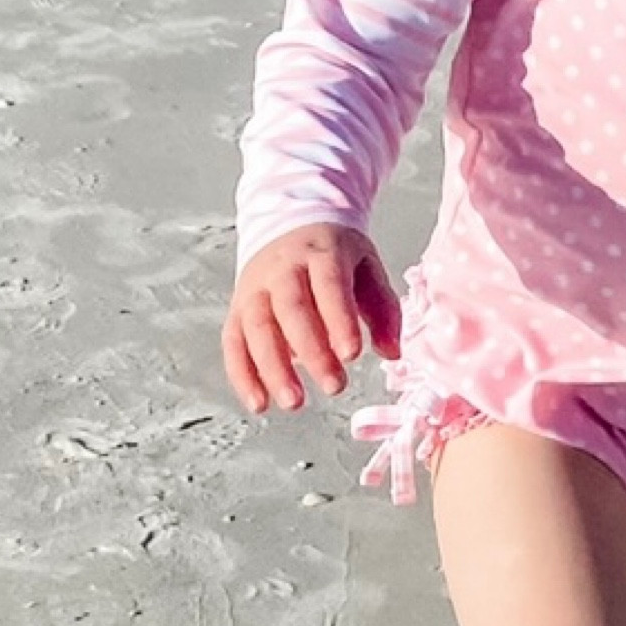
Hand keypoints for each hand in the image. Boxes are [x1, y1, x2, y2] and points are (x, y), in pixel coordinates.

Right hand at [222, 224, 401, 416]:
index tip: (353, 354)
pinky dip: (243, 375)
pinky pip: (234, 343)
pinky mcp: (237, 308)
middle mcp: (283, 269)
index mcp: (321, 253)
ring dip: (273, 369)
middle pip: (291, 309)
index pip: (329, 284)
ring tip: (295, 402)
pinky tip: (260, 403)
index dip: (339, 319)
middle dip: (312, 351)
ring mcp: (255, 288)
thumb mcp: (367, 267)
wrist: (290, 222)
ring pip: (258, 328)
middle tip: (334, 386)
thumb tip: (392, 352)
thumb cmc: (334, 254)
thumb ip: (383, 309)